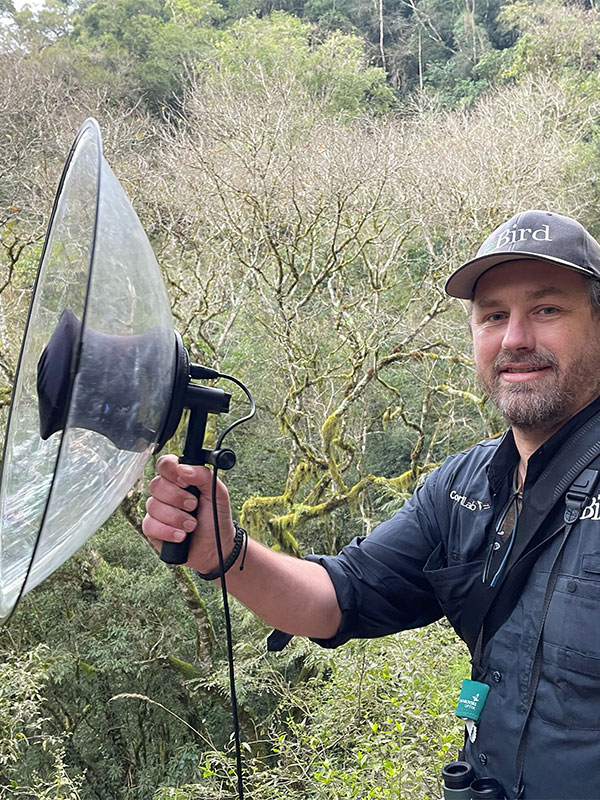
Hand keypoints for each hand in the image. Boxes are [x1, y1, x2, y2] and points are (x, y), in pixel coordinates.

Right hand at [142, 454, 235, 572]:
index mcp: (181, 478)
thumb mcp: (218, 494)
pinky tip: (181, 536)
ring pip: (153, 505)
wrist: (216, 548)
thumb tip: (183, 468)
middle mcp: (166, 492)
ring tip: (192, 525)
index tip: (185, 482)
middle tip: (193, 506)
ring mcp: (157, 510)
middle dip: (177, 498)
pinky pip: (150, 525)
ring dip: (176, 517)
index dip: (171, 471)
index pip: (165, 464)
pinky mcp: (151, 528)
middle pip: (157, 484)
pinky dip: (168, 531)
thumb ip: (204, 476)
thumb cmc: (216, 518)